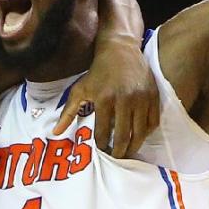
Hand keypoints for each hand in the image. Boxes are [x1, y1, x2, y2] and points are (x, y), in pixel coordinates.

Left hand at [53, 34, 158, 158]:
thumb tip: (54, 133)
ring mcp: (141, 98)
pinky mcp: (153, 96)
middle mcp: (124, 100)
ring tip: (127, 152)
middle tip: (116, 158)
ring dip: (133, 146)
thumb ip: (67, 112)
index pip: (102, 132)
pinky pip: (152, 122)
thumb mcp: (80, 89)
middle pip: (122, 136)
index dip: (101, 146)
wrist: (120, 50)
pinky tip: (139, 136)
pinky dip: (146, 133)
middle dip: (119, 152)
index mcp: (104, 99)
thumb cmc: (98, 72)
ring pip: (139, 132)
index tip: (101, 152)